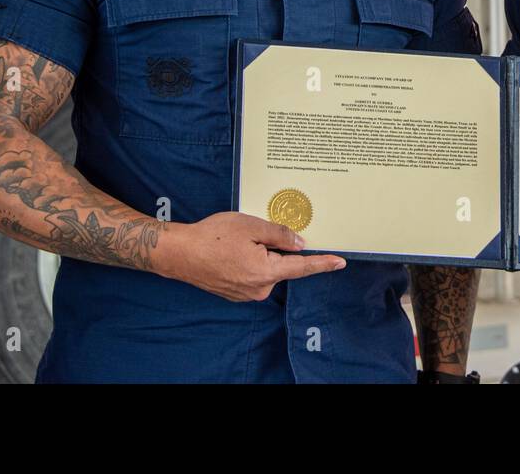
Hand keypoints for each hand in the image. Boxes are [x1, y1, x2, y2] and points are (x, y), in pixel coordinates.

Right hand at [165, 212, 344, 301]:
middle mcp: (259, 288)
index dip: (323, 263)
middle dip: (275, 248)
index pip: (302, 267)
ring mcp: (246, 293)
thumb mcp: (251, 226)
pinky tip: (232, 251)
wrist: (179, 254)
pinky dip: (249, 262)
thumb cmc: (212, 236)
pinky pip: (253, 275)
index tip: (340, 262)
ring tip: (235, 242)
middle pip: (281, 265)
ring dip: (260, 255)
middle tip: (251, 233)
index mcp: (265, 272)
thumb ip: (279, 235)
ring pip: (266, 269)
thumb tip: (300, 243)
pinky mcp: (235, 293)